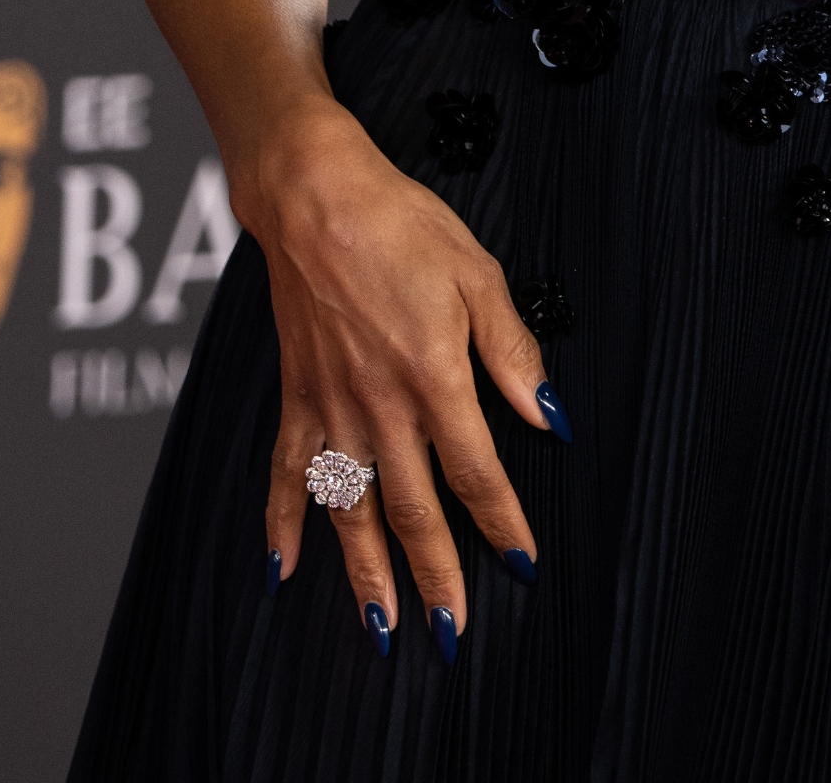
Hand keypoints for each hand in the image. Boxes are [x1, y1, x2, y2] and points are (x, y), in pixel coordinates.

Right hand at [243, 98, 557, 660]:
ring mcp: (330, 404)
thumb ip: (511, 352)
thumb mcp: (479, 274)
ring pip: (348, 505)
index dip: (502, 523)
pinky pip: (285, 469)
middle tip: (450, 633)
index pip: (476, 471)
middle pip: (411, 508)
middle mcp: (377, 402)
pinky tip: (283, 568)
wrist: (311, 196)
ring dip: (364, 572)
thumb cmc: (397, 223)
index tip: (524, 565)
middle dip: (434, 575)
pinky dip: (282, 521)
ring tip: (379, 628)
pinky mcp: (296, 394)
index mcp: (431, 375)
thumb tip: (548, 415)